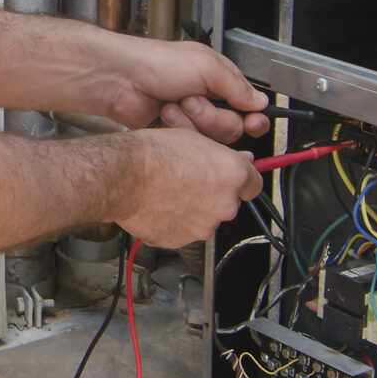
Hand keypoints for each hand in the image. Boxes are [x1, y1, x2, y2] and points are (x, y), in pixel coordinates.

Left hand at [86, 36, 269, 143]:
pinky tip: (165, 116)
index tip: (253, 122)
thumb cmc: (157, 62)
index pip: (250, 107)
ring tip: (174, 105)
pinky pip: (191, 144)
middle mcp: (208, 100)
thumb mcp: (206, 66)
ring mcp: (192, 118)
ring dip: (193, 121)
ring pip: (212, 138)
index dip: (254, 118)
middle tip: (192, 100)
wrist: (121, 79)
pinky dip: (179, 129)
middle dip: (213, 117)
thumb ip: (238, 86)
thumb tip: (260, 102)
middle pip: (233, 127)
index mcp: (220, 81)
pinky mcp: (176, 132)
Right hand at [112, 126, 263, 246]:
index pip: (254, 184)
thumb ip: (221, 154)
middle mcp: (224, 205)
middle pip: (228, 202)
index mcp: (232, 176)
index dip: (242, 180)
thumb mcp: (193, 137)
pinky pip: (184, 230)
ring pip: (205, 218)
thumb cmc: (152, 154)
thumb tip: (236, 159)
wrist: (122, 176)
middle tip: (190, 179)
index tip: (236, 179)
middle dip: (214, 194)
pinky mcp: (182, 240)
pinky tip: (160, 204)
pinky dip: (176, 221)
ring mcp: (203, 226)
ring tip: (170, 191)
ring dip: (194, 208)